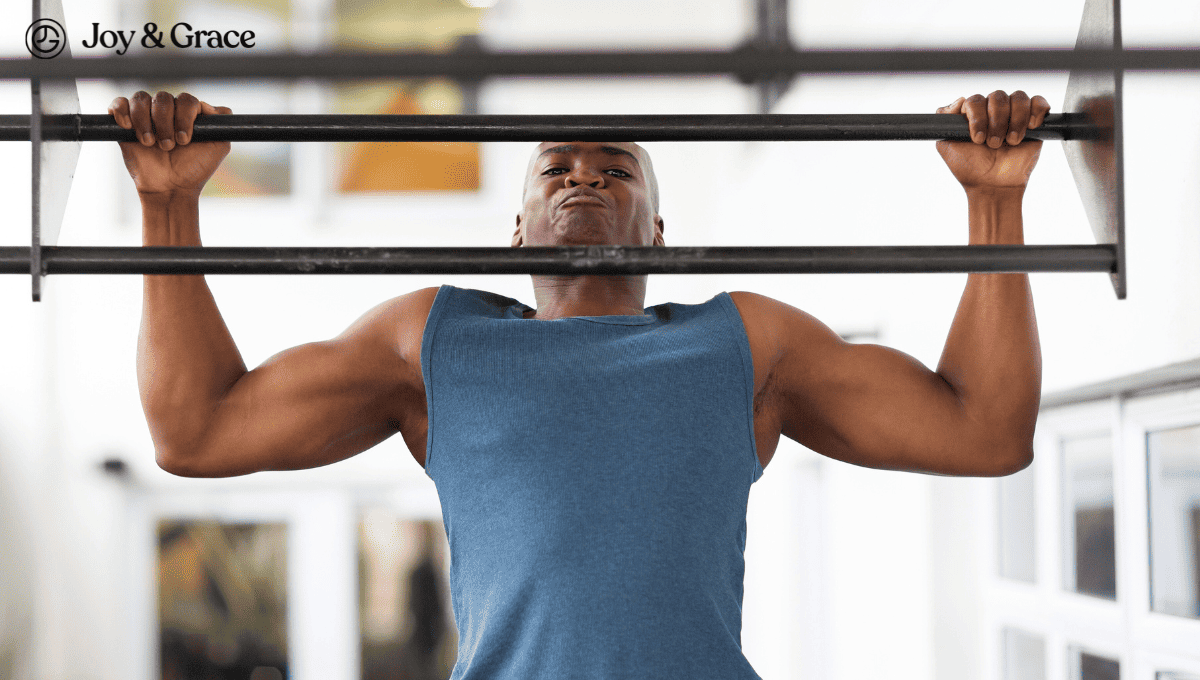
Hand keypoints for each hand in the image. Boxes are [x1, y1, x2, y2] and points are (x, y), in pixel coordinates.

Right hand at [108, 91, 231, 198]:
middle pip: (163, 98)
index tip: (184, 140)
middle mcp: (168, 112)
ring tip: (150, 143)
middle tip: (168, 146)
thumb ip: (223, 124)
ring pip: (141, 99)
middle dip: (165, 123)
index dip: (184, 116)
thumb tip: (215, 106)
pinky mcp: (126, 125)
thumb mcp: (218, 147)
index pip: (186, 99)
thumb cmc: (194, 170)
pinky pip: (119, 103)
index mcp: (188, 114)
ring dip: (145, 121)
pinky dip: (121, 110)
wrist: (170, 189)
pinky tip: (127, 126)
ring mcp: (147, 117)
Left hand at [936, 91, 1050, 191]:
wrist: (993, 186)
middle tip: (994, 144)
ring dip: (1015, 120)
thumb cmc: (970, 169)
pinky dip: (1036, 110)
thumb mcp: (948, 146)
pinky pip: (1039, 102)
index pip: (975, 100)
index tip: (977, 139)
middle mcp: (993, 111)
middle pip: (998, 96)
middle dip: (996, 122)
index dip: (977, 117)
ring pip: (1018, 97)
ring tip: (1011, 141)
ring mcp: (1014, 115)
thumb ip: (945, 121)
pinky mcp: (1034, 122)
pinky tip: (1031, 127)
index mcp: (974, 115)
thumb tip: (959, 99)